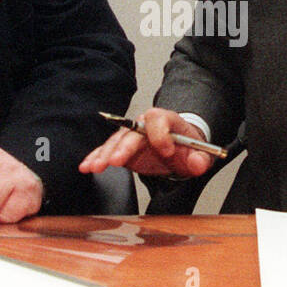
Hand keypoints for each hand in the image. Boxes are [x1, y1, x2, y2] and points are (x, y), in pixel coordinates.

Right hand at [78, 107, 214, 179]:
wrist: (178, 147)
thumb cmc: (186, 148)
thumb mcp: (199, 155)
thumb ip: (200, 160)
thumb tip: (198, 163)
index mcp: (166, 120)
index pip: (159, 119)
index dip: (162, 134)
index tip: (167, 151)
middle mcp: (144, 124)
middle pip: (132, 132)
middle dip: (123, 146)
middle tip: (116, 161)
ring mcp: (131, 136)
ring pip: (116, 141)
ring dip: (105, 154)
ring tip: (96, 166)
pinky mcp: (121, 148)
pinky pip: (107, 150)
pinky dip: (96, 157)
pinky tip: (86, 165)